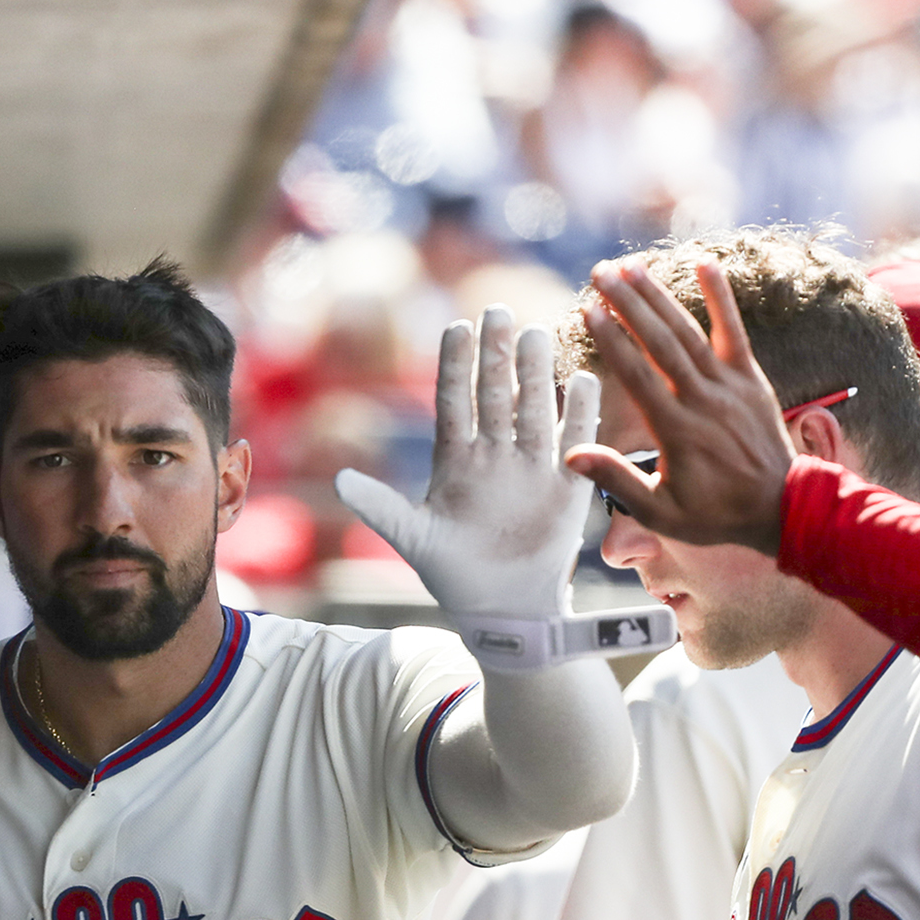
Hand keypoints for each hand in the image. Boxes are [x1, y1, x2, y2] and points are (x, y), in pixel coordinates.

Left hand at [336, 307, 600, 618]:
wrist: (501, 608)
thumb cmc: (452, 571)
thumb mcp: (412, 537)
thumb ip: (379, 506)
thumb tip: (338, 479)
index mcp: (456, 457)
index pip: (454, 400)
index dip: (455, 364)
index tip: (457, 325)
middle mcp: (495, 452)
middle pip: (496, 393)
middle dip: (496, 354)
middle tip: (498, 311)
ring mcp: (532, 466)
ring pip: (534, 408)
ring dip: (536, 374)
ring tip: (535, 335)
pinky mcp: (567, 486)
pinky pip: (576, 442)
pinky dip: (580, 415)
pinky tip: (582, 382)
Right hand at [565, 257, 795, 556]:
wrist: (780, 507)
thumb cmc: (715, 514)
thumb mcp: (660, 512)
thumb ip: (617, 481)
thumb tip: (572, 455)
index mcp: (677, 431)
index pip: (638, 375)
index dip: (611, 340)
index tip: (587, 311)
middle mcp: (703, 400)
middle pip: (660, 342)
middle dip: (628, 303)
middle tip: (600, 272)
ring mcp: (730, 385)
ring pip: (689, 332)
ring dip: (659, 296)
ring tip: (631, 266)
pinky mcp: (751, 378)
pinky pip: (734, 331)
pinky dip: (721, 297)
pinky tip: (705, 262)